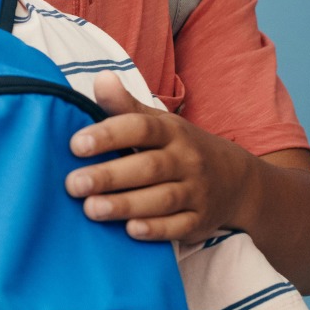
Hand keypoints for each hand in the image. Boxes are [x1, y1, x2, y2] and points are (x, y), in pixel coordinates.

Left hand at [65, 73, 257, 242]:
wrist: (236, 181)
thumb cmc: (179, 148)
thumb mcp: (158, 122)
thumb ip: (125, 106)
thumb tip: (101, 79)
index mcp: (172, 131)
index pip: (140, 128)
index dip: (108, 135)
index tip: (75, 145)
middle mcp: (186, 160)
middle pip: (148, 167)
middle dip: (109, 176)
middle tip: (73, 184)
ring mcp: (196, 191)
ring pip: (162, 199)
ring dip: (125, 205)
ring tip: (91, 209)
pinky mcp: (200, 221)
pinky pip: (179, 227)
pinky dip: (156, 230)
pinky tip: (130, 230)